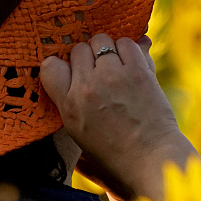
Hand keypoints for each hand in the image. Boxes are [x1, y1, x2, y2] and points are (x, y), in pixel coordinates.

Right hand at [39, 34, 200, 200]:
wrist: (151, 159)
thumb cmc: (113, 151)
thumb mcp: (76, 131)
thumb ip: (67, 100)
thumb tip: (63, 70)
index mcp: (69, 105)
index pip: (50, 66)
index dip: (62, 66)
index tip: (73, 72)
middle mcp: (87, 88)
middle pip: (78, 49)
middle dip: (88, 57)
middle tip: (99, 71)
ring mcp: (113, 77)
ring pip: (101, 41)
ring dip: (108, 50)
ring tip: (116, 65)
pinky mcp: (138, 72)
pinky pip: (127, 42)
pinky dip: (129, 49)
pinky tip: (131, 64)